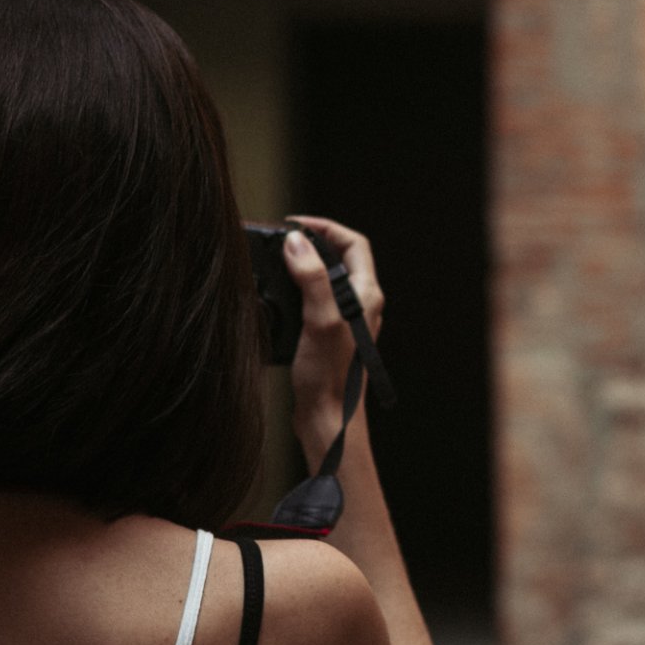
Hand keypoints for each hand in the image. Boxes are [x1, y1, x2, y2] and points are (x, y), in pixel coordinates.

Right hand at [281, 215, 384, 452]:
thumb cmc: (330, 376)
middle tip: (283, 241)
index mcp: (366, 295)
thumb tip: (297, 242)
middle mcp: (360, 305)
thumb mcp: (320, 319)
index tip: (295, 225)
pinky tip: (278, 298)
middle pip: (339, 258)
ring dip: (303, 267)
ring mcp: (345, 320)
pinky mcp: (329, 335)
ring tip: (278, 263)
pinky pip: (314, 301)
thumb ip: (311, 278)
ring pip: (325, 279)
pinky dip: (296, 291)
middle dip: (312, 244)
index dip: (326, 227)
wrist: (328, 419)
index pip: (354, 243)